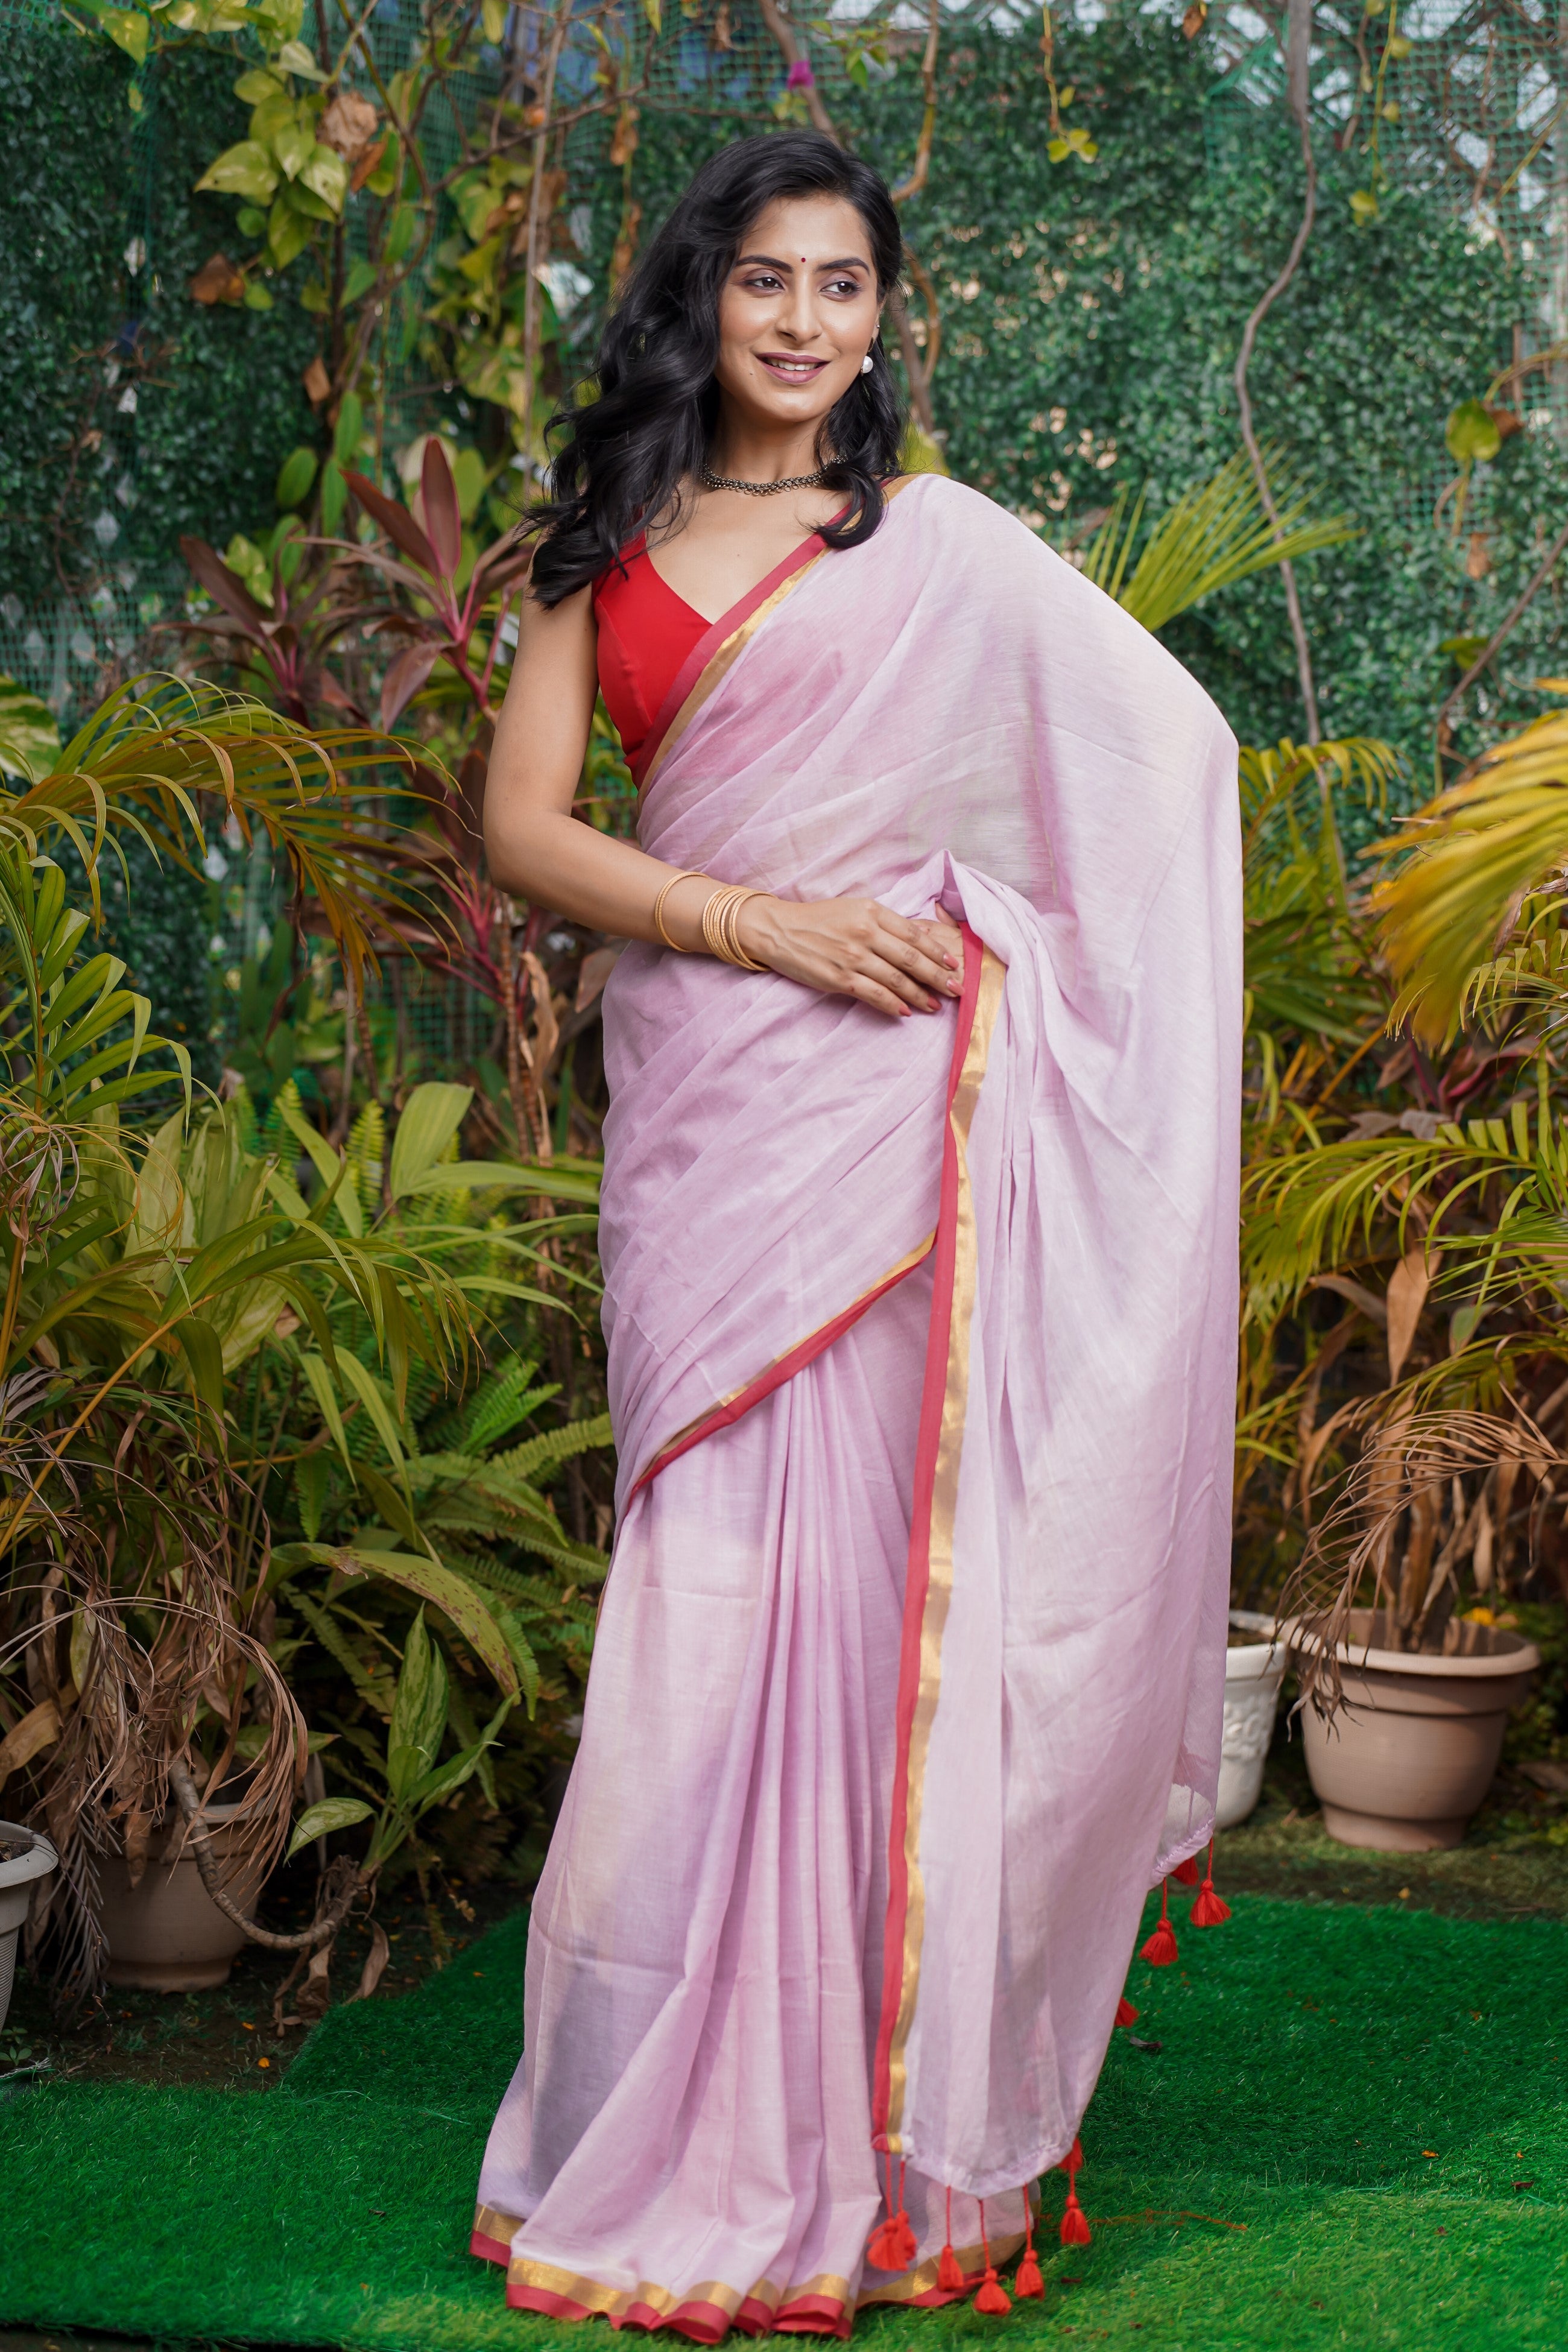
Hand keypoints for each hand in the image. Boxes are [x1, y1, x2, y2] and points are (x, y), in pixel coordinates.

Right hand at [738, 894, 963, 1018]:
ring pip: (896, 978)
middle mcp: (865, 932)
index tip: (955, 964)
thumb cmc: (818, 919)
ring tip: (935, 1005)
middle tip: (957, 989)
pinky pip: (873, 993)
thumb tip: (918, 939)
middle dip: (938, 976)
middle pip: (912, 957)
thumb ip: (884, 923)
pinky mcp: (838, 977)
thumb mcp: (854, 909)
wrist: (778, 930)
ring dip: (919, 994)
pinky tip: (905, 1012)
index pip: (914, 934)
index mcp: (872, 911)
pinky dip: (891, 1004)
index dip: (938, 951)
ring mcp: (852, 956)